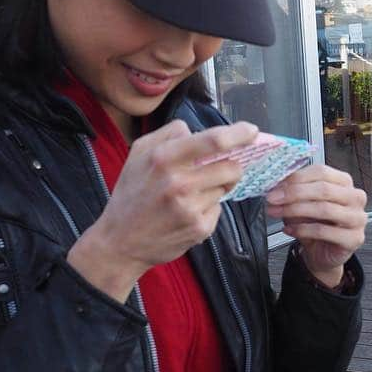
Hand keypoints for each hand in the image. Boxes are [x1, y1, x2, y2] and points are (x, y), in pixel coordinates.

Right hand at [68, 120, 257, 301]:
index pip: (213, 141)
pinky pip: (218, 208)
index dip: (238, 134)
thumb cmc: (132, 194)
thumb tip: (194, 129)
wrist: (120, 241)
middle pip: (231, 167)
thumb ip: (168, 135)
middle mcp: (179, 183)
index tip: (251, 131)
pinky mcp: (200, 228)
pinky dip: (208, 208)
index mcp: (163, 158)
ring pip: (225, 188)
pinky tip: (187, 212)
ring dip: (216, 187)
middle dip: (231, 166)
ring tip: (191, 194)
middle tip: (219, 170)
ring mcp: (191, 208)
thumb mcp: (138, 154)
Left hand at [265, 165, 367, 287]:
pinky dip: (302, 230)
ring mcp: (358, 218)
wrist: (323, 253)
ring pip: (324, 209)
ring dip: (295, 210)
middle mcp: (355, 197)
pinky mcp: (354, 238)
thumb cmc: (315, 224)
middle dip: (294, 193)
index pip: (322, 172)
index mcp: (344, 182)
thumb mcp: (302, 203)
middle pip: (324, 189)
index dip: (297, 178)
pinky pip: (324, 232)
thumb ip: (294, 190)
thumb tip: (277, 182)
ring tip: (279, 213)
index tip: (276, 185)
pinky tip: (290, 230)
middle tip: (274, 199)